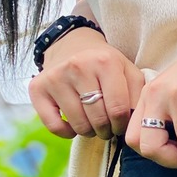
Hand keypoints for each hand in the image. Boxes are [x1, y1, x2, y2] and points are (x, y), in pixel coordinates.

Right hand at [28, 27, 144, 140]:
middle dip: (107, 130)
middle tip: (107, 126)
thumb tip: (137, 124)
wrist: (72, 44)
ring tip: (92, 122)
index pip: (118, 110)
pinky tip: (73, 124)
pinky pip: (54, 126)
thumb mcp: (128, 71)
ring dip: (89, 131)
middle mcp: (78, 67)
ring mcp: (55, 77)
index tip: (120, 124)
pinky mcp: (38, 88)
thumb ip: (138, 96)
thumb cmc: (105, 64)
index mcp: (105, 62)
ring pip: (79, 125)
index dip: (122, 125)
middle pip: (99, 120)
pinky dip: (66, 132)